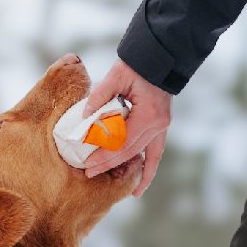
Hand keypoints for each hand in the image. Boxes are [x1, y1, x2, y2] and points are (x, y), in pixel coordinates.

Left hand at [83, 57, 171, 196]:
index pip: (123, 143)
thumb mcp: (117, 75)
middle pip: (131, 152)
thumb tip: (84, 116)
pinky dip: (148, 168)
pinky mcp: (161, 126)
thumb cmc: (138, 64)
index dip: (105, 155)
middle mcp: (158, 125)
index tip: (88, 164)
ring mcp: (162, 127)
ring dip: (131, 172)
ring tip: (121, 190)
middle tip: (89, 173)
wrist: (161, 56)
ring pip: (146, 157)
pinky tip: (141, 185)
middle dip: (110, 165)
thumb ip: (100, 96)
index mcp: (149, 115)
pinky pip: (155, 153)